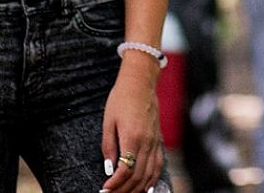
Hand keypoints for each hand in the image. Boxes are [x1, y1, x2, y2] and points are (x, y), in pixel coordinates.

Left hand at [100, 62, 162, 190]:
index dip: (115, 184)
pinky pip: (158, 164)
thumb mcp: (108, 121)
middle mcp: (146, 142)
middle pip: (138, 176)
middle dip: (124, 190)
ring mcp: (155, 141)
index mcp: (132, 137)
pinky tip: (145, 187)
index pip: (125, 170)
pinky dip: (152, 179)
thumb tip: (108, 169)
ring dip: (137, 188)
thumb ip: (108, 146)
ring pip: (150, 173)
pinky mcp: (158, 139)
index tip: (104, 190)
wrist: (140, 82)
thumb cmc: (121, 98)